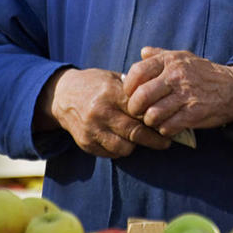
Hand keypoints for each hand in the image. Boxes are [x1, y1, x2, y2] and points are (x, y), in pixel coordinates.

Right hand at [34, 67, 170, 157]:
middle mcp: (100, 112)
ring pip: (124, 147)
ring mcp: (91, 130)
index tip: (170, 123)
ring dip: (136, 145)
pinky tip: (125, 140)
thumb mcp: (113, 79)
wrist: (62, 96)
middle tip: (166, 142)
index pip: (140, 110)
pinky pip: (111, 153)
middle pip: (135, 132)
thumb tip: (161, 100)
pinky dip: (121, 149)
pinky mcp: (85, 143)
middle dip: (154, 139)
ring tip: (143, 139)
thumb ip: (134, 90)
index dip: (157, 118)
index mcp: (110, 93)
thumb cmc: (95, 84)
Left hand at [122, 47, 232, 136]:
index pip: (137, 72)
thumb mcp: (184, 57)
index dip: (128, 86)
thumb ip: (161, 54)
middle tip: (138, 112)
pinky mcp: (193, 114)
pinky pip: (167, 127)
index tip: (131, 94)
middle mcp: (176, 76)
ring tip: (154, 119)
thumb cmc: (204, 73)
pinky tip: (168, 125)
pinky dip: (164, 129)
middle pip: (142, 96)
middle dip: (134, 108)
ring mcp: (185, 96)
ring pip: (152, 114)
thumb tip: (142, 52)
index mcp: (170, 61)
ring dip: (150, 121)